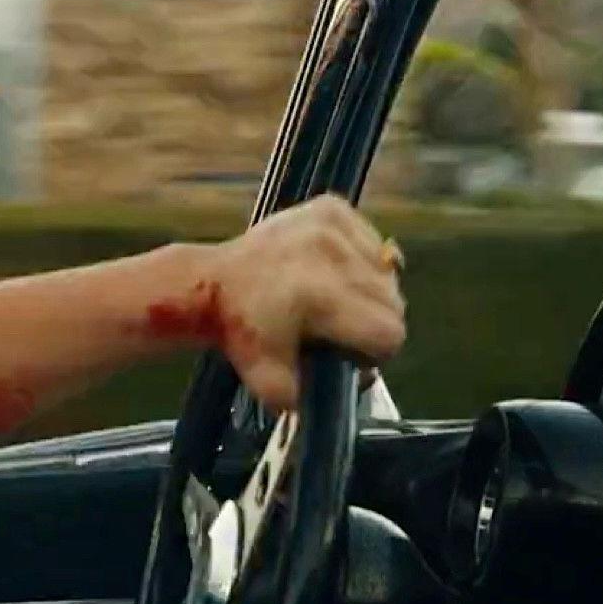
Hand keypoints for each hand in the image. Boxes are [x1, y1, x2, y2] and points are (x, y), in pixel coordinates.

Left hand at [192, 195, 406, 411]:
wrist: (210, 282)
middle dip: (373, 320)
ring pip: (386, 269)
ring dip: (367, 288)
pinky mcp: (329, 208)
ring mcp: (331, 226)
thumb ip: (311, 396)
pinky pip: (369, 239)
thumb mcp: (268, 380)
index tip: (352, 351)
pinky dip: (358, 256)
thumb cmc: (241, 329)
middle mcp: (332, 254)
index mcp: (322, 296)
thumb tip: (356, 387)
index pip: (389, 331)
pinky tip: (329, 267)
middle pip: (392, 301)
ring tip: (332, 296)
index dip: (375, 349)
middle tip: (340, 326)